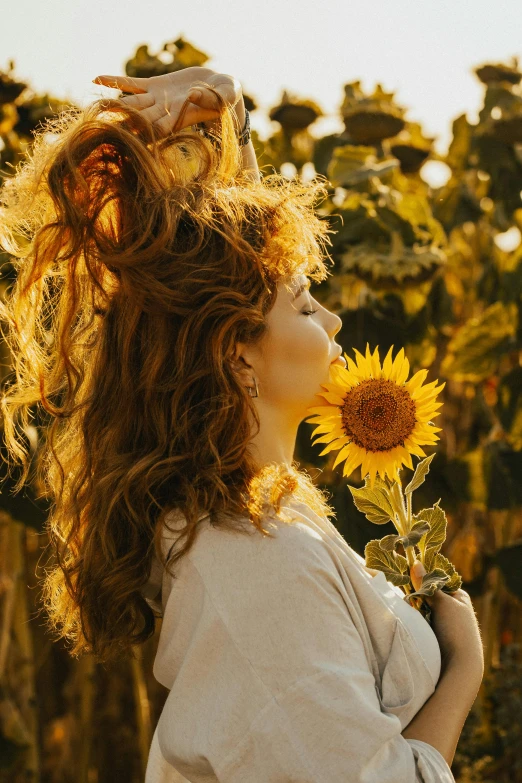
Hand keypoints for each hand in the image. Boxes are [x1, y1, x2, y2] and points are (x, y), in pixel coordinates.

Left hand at [92, 67, 243, 138]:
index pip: (157, 129)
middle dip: (121, 126)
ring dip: (113, 105)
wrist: (222, 89)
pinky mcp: (155, 86)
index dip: (142, 133)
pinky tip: (95, 78)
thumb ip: (212, 98)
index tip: (125, 139)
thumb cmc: (228, 98)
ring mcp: (157, 100)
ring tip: (93, 106)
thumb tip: (193, 93)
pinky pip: (131, 84)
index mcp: (179, 119)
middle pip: (139, 120)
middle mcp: (165, 113)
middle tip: (101, 131)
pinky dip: (114, 80)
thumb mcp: (225, 98)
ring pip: (131, 104)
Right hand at [410, 560, 483, 681]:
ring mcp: (441, 621)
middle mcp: (450, 608)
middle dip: (414, 590)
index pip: (436, 579)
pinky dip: (411, 615)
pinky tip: (402, 611)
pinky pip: (418, 618)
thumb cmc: (457, 630)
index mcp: (458, 597)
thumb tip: (415, 562)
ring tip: (397, 595)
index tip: (405, 568)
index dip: (421, 575)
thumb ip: (427, 584)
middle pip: (427, 592)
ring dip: (411, 603)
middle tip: (398, 582)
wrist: (459, 666)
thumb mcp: (443, 602)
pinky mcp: (432, 633)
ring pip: (420, 606)